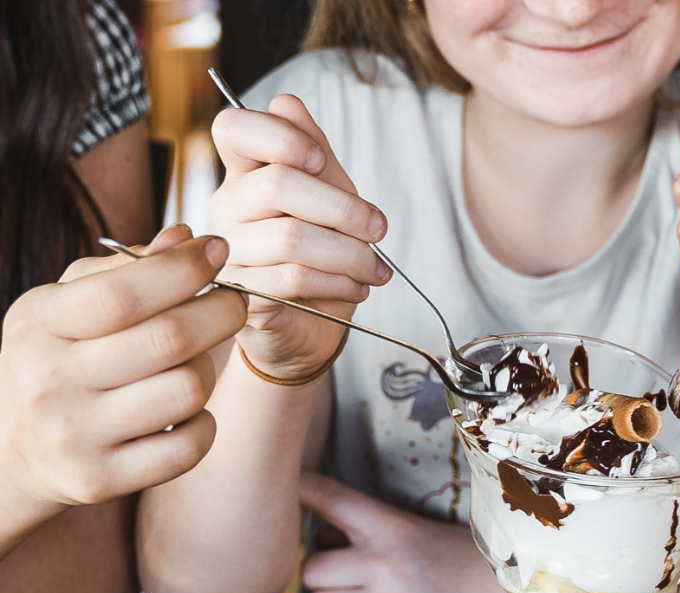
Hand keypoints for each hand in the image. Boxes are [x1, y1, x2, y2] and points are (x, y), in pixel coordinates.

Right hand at [0, 226, 245, 523]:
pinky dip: (204, 423)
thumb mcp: (68, 305)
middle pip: (170, 340)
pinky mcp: (101, 479)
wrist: (11, 452)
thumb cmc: (58, 360)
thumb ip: (127, 270)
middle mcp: (50, 380)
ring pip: (188, 390)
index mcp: (39, 324)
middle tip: (234, 301)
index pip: (124, 293)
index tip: (218, 250)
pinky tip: (188, 410)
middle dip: (220, 312)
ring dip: (208, 370)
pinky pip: (190, 445)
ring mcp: (75, 435)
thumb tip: (187, 238)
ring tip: (196, 362)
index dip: (184, 270)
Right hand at [209, 95, 389, 379]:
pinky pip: (292, 278)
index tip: (323, 162)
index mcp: (245, 173)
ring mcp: (227, 252)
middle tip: (379, 229)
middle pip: (277, 184)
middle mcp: (226, 206)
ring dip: (349, 254)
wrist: (312, 327)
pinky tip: (357, 287)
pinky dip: (338, 281)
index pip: (234, 128)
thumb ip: (317, 156)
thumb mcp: (331, 201)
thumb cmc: (321, 257)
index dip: (282, 137)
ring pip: (290, 237)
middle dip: (343, 208)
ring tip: (376, 269)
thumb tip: (288, 104)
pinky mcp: (240, 294)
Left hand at [299, 472, 506, 592]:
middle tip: (346, 573)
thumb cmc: (461, 561)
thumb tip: (316, 537)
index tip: (287, 486)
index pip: (329, 498)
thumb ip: (369, 529)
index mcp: (393, 527)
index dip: (299, 489)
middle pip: (310, 569)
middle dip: (322, 572)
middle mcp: (384, 564)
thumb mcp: (418, 529)